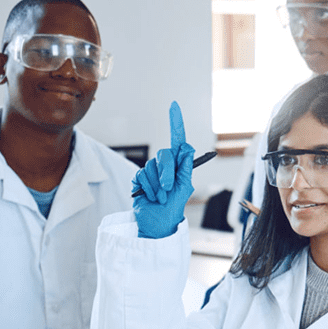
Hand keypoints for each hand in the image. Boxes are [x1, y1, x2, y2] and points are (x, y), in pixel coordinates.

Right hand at [132, 100, 195, 238]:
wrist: (157, 223)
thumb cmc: (174, 208)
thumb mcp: (184, 188)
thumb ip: (185, 168)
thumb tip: (187, 147)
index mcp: (179, 165)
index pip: (178, 140)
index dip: (176, 123)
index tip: (174, 106)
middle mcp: (165, 166)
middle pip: (164, 155)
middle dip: (167, 172)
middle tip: (169, 188)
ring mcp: (152, 172)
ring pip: (151, 167)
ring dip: (157, 185)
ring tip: (161, 198)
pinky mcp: (139, 179)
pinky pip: (141, 175)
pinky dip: (148, 188)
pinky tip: (151, 197)